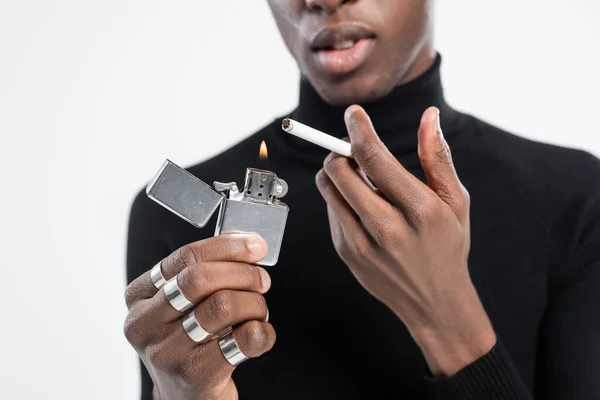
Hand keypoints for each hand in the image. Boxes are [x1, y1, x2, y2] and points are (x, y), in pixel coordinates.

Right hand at [124, 234, 273, 399]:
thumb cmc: (188, 342)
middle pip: (199, 279)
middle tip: (261, 281)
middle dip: (242, 273)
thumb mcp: (182, 306)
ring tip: (258, 311)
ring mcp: (167, 352)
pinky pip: (243, 340)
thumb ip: (205, 273)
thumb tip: (248, 243)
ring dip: (254, 303)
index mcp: (140, 297)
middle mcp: (146, 324)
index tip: (254, 245)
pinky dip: (263, 331)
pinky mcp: (195, 375)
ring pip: (223, 305)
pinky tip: (260, 334)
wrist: (185, 397)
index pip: (185, 257)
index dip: (227, 246)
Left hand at [316, 106, 495, 376]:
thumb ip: (438, 157)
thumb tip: (429, 115)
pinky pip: (330, 208)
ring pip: (328, 187)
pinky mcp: (346, 253)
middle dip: (341, 148)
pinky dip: (339, 195)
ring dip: (336, 169)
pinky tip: (361, 203)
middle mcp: (387, 229)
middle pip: (340, 170)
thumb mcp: (455, 202)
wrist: (435, 302)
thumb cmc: (448, 245)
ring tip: (358, 174)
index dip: (358, 129)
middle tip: (355, 147)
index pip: (374, 159)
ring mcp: (361, 244)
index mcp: (420, 211)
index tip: (353, 112)